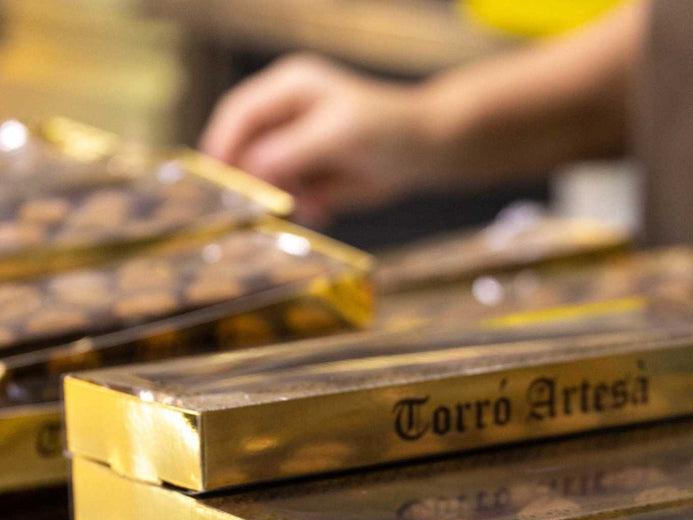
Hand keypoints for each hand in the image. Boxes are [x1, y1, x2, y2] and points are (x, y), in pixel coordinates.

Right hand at [200, 54, 441, 224]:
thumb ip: (293, 151)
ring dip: (283, 196)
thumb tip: (252, 168)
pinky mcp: (313, 171)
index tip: (217, 177)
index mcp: (288, 88)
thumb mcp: (337, 136)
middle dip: (253, 177)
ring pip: (269, 176)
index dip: (224, 143)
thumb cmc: (386, 130)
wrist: (426, 151)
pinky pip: (293, 194)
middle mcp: (287, 114)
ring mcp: (298, 144)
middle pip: (248, 146)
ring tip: (310, 205)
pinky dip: (303, 205)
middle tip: (259, 206)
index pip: (241, 112)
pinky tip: (322, 210)